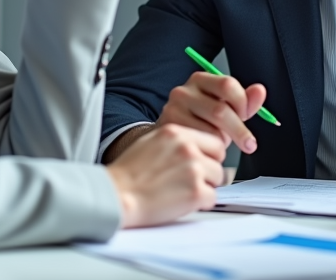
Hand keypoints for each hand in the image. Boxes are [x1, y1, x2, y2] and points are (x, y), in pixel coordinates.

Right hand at [105, 124, 225, 227]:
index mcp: (176, 132)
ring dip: (204, 187)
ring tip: (180, 191)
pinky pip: (212, 198)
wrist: (117, 196)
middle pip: (219, 160)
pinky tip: (180, 201)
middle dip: (209, 171)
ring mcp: (194, 169)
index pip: (214, 141)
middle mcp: (187, 148)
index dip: (209, 155)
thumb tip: (198, 146)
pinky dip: (200, 203)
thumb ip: (177, 140)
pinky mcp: (196, 192)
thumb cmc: (129, 173)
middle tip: (190, 180)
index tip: (202, 163)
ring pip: (217, 179)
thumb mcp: (152, 141)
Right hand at [157, 72, 266, 154]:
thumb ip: (243, 102)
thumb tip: (260, 90)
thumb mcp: (224, 109)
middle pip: (220, 110)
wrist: (168, 142)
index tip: (246, 116)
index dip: (242, 103)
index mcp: (200, 80)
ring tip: (218, 146)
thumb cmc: (199, 123)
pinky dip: (209, 152)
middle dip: (239, 130)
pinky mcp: (168, 130)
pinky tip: (206, 151)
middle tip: (249, 144)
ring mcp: (173, 110)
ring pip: (211, 131)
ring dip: (221, 143)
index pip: (227, 85)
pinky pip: (200, 145)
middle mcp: (183, 91)